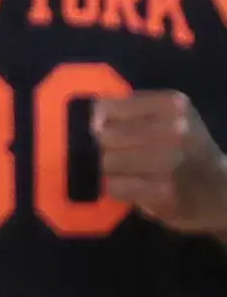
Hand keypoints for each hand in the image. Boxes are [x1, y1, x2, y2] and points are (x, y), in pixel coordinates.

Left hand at [94, 91, 226, 233]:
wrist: (219, 188)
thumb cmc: (186, 148)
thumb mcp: (170, 117)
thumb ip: (133, 111)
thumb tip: (84, 113)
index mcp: (171, 104)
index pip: (108, 107)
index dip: (92, 120)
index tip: (91, 129)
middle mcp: (173, 130)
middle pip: (104, 137)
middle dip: (96, 147)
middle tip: (99, 153)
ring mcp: (170, 162)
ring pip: (106, 162)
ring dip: (101, 169)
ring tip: (112, 170)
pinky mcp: (163, 192)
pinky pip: (115, 186)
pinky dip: (111, 186)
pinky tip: (122, 184)